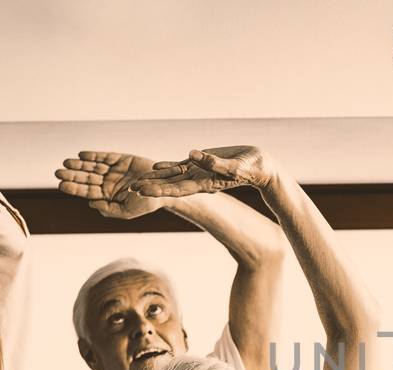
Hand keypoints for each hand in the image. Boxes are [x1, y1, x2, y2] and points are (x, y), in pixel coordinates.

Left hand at [55, 152, 167, 219]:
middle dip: (72, 175)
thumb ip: (108, 209)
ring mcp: (114, 170)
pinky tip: (82, 155)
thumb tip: (90, 203)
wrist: (165, 189)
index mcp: (106, 195)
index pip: (86, 191)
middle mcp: (107, 182)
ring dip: (79, 165)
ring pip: (92, 167)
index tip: (61, 185)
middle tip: (58, 172)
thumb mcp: (127, 212)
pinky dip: (93, 156)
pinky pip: (105, 157)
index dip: (73, 188)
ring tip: (67, 162)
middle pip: (86, 178)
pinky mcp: (121, 159)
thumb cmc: (146, 204)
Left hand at [133, 147, 276, 197]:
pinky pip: (181, 166)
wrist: (261, 167)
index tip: (142, 191)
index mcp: (205, 183)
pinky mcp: (202, 163)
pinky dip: (167, 166)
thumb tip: (192, 154)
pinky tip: (155, 166)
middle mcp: (198, 180)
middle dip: (151, 187)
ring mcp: (199, 172)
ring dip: (155, 179)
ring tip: (136, 180)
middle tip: (131, 189)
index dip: (159, 190)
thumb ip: (213, 162)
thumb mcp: (235, 165)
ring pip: (172, 176)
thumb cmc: (252, 168)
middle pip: (169, 185)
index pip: (177, 189)